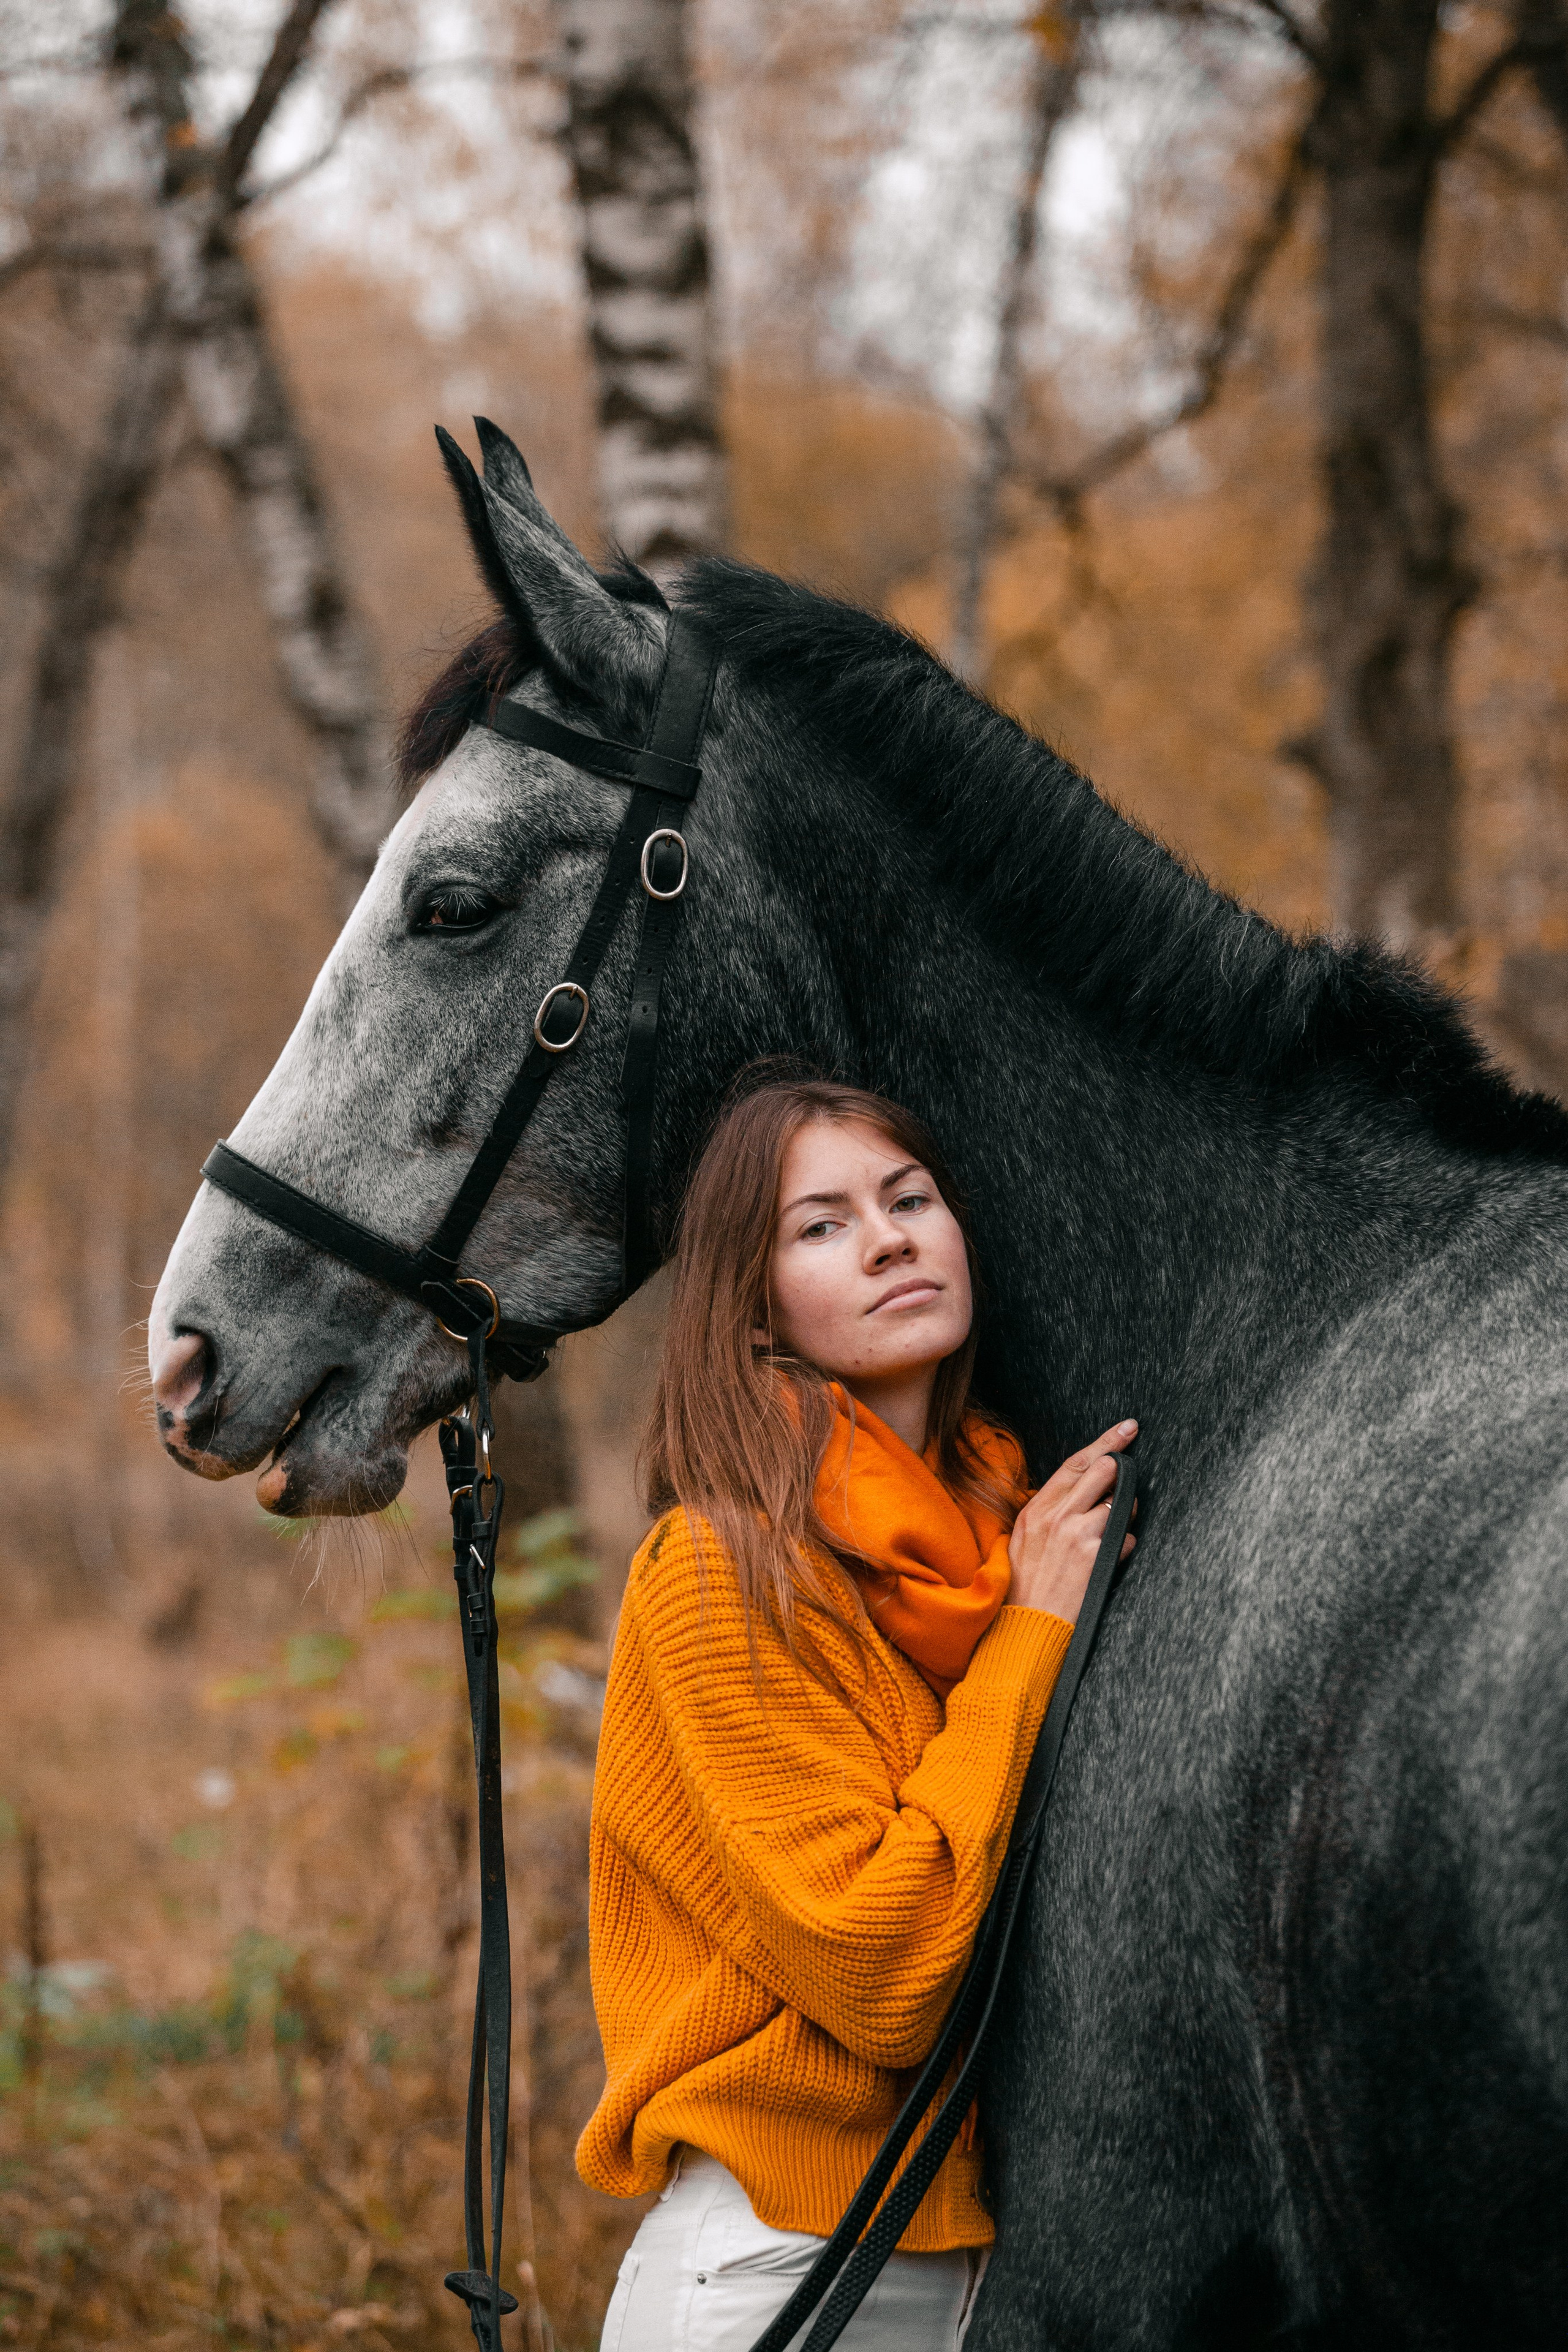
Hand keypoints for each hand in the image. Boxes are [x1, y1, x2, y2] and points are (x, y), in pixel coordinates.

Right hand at [1007, 1420, 1137, 1622]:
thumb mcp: (1025, 1539)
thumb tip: (1079, 1491)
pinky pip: (1126, 1537)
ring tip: (1110, 1533)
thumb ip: (1048, 1512)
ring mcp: (1077, 1534)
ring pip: (1120, 1503)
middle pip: (1103, 1471)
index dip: (1105, 1442)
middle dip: (1120, 1472)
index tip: (1127, 1428)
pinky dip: (1124, 1546)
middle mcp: (1056, 1515)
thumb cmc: (1026, 1584)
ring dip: (1125, 1515)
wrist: (1027, 1624)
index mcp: (1036, 1509)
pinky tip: (1108, 1560)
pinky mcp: (1095, 1555)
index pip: (1075, 1464)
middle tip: (1126, 1478)